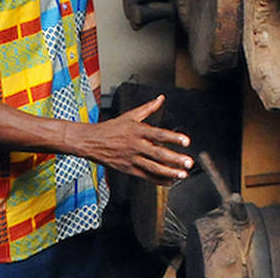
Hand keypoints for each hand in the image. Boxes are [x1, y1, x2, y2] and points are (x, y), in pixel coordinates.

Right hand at [70, 95, 194, 184]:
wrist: (91, 141)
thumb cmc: (111, 128)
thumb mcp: (130, 115)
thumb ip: (148, 108)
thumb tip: (161, 98)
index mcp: (138, 130)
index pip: (159, 134)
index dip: (174, 138)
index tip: (186, 141)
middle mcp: (136, 145)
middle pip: (158, 153)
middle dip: (175, 159)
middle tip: (189, 162)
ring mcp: (132, 159)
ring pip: (153, 167)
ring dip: (169, 172)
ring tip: (183, 174)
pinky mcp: (128, 169)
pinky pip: (145, 176)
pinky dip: (158, 180)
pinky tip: (170, 181)